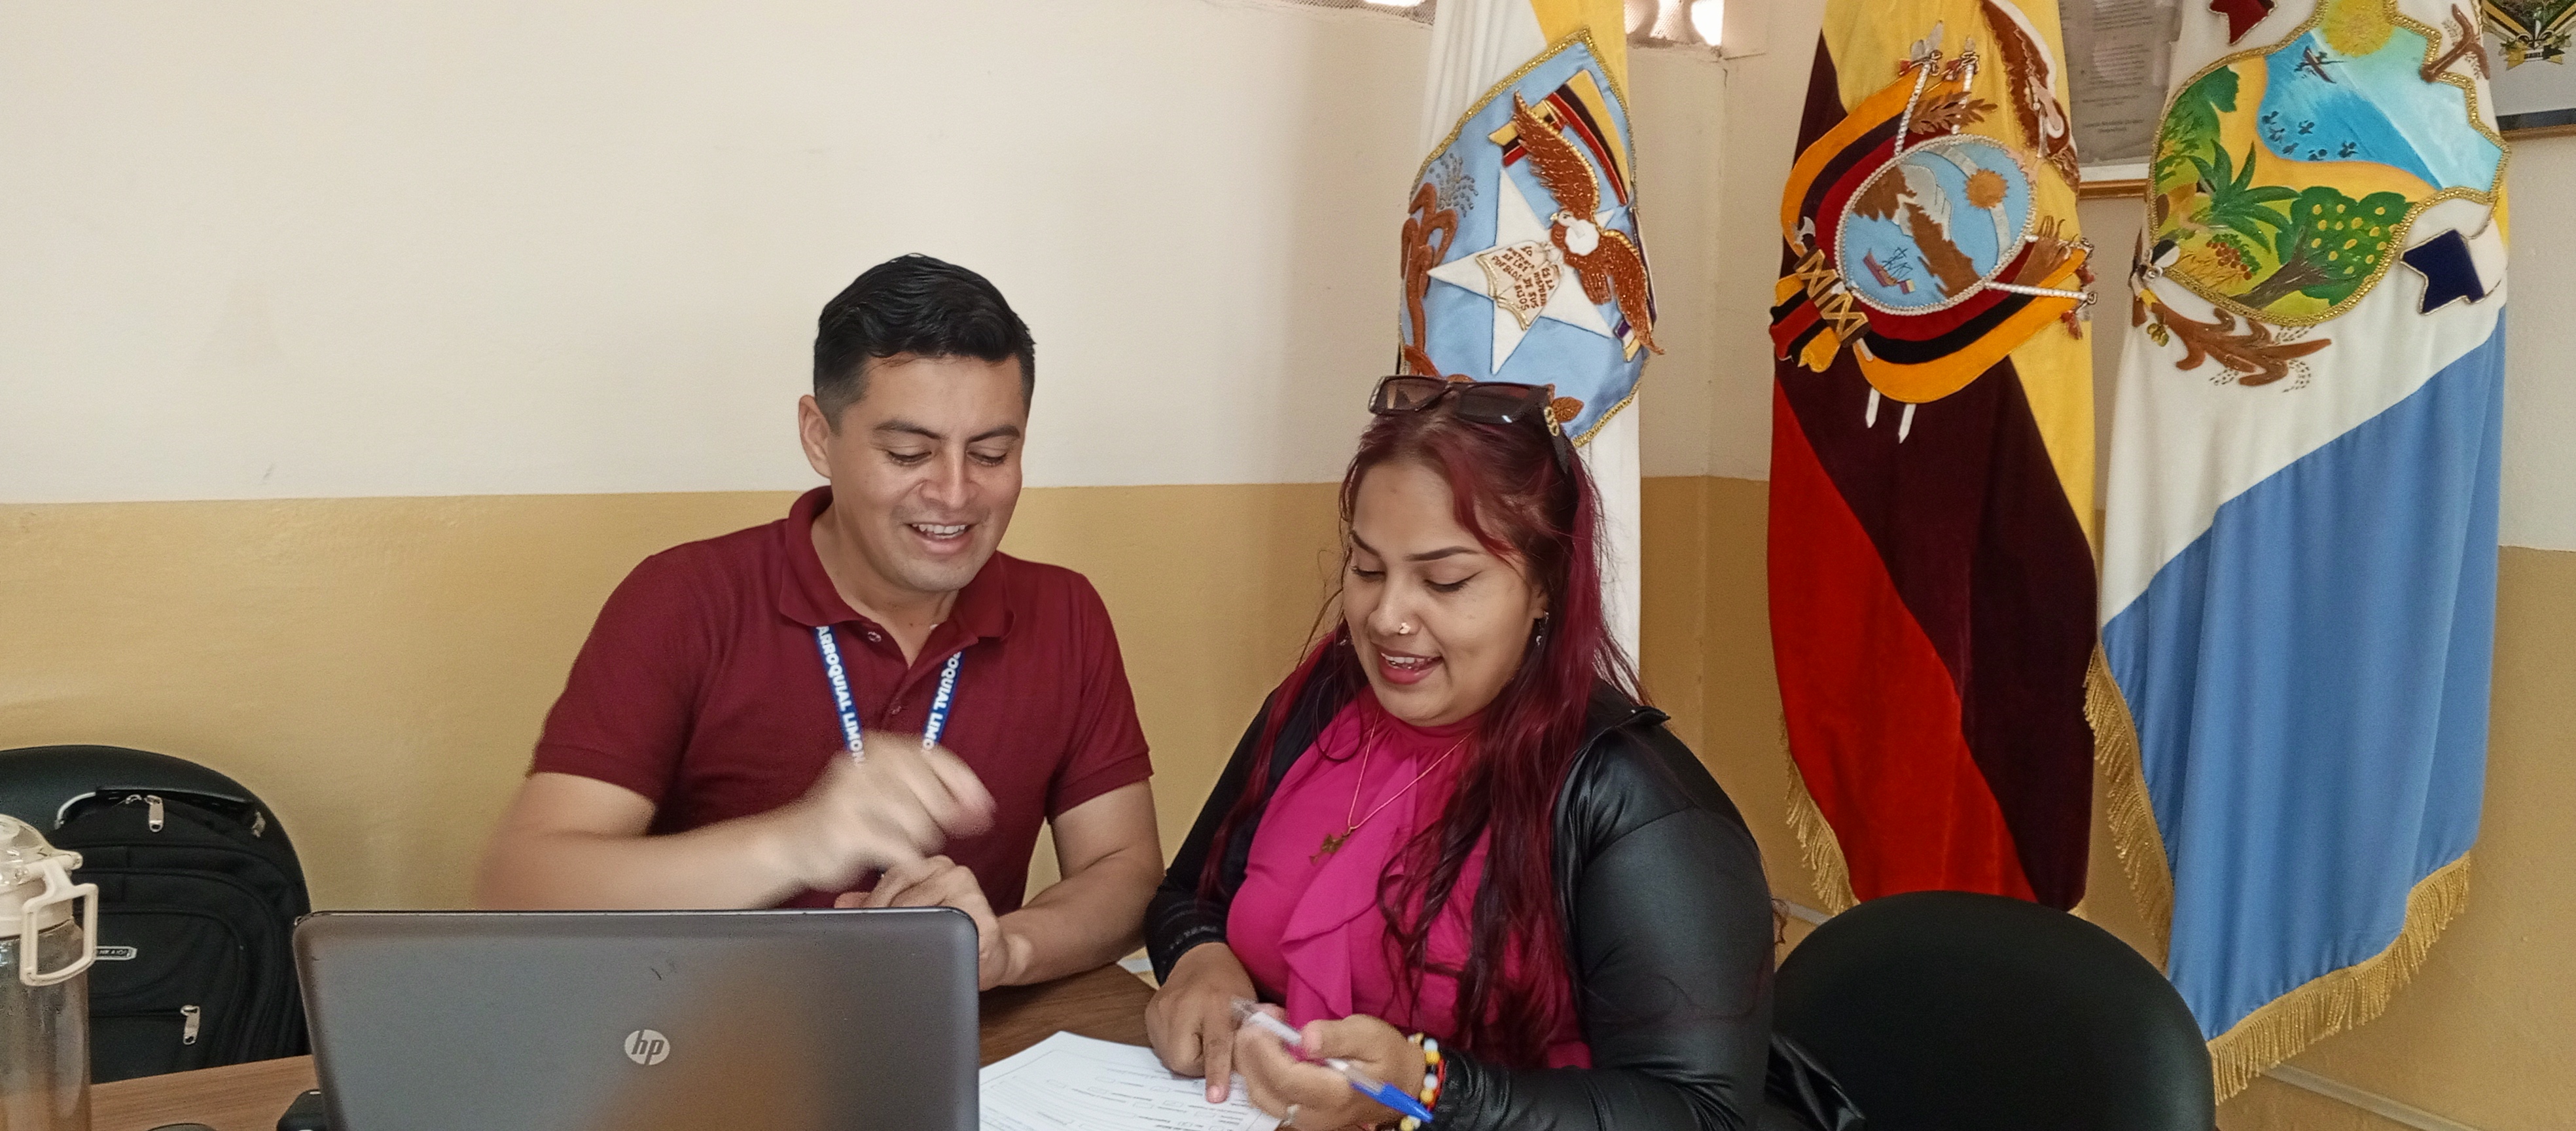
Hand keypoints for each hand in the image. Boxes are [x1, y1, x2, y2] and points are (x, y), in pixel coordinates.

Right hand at [761, 736, 994, 891]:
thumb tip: (983, 809)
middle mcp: (864, 765)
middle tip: (936, 833)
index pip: (935, 757)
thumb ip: (936, 795)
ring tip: (901, 842)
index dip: (965, 784)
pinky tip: (899, 859)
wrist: (792, 843)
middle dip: (943, 818)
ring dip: (919, 840)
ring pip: (918, 822)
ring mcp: (851, 796)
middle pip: (931, 792)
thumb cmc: (851, 819)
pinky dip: (907, 858)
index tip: (985, 808)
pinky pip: (899, 847)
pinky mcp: (845, 829)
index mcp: (878, 748)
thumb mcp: (892, 794)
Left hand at [836, 855, 1025, 988]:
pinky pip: (947, 936)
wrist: (996, 954)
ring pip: (922, 917)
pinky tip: (930, 958)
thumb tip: (843, 904)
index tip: (858, 928)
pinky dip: (935, 951)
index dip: (873, 905)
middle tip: (873, 948)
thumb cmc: (952, 934)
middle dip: (884, 925)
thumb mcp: (914, 916)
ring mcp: (971, 892)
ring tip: (902, 955)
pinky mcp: (984, 918)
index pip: (893, 878)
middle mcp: (953, 872)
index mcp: (934, 866)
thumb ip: (880, 907)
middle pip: (904, 898)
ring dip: (906, 940)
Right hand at [1144, 943, 1257, 1102]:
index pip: (1216, 1045)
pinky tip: (1187, 1030)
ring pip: (1171, 1058)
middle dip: (1200, 1064)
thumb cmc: (1228, 983)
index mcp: (1215, 1003)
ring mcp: (1161, 1011)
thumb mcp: (1247, 1005)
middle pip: (1184, 1060)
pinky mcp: (1150, 1015)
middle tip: (1212, 1047)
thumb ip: (1250, 1035)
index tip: (1216, 1096)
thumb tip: (1256, 1063)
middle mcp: (1183, 1006)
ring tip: (1200, 1035)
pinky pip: (1161, 1047)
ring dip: (1188, 1056)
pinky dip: (1176, 1046)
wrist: (1199, 957)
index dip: (1217, 1072)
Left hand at [1233, 1011, 1416, 1129]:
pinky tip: (1265, 1046)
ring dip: (1250, 1061)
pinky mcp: (1300, 1117)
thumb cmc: (1386, 1055)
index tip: (1260, 1020)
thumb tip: (1306, 1036)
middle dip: (1250, 1052)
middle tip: (1254, 1017)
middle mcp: (1314, 1116)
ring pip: (1260, 1096)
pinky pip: (1267, 1097)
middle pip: (1264, 1090)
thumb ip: (1338, 1037)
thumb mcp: (1370, 1035)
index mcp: (1334, 1097)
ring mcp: (1305, 1121)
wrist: (1401, 1085)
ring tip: (1259, 1028)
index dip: (1265, 1049)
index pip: (1285, 1078)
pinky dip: (1257, 1071)